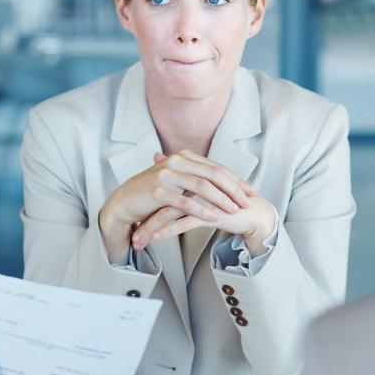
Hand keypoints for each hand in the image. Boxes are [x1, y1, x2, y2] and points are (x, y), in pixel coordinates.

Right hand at [98, 150, 257, 263]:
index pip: (216, 167)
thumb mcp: (177, 180)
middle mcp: (176, 161)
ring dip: (222, 199)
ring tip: (235, 210)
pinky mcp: (158, 191)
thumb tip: (224, 183)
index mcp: (184, 156)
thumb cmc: (153, 193)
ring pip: (202, 186)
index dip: (236, 180)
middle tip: (248, 202)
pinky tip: (214, 218)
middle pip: (214, 174)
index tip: (250, 191)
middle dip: (234, 189)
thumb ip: (197, 177)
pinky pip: (185, 202)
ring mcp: (167, 175)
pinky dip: (201, 210)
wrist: (124, 201)